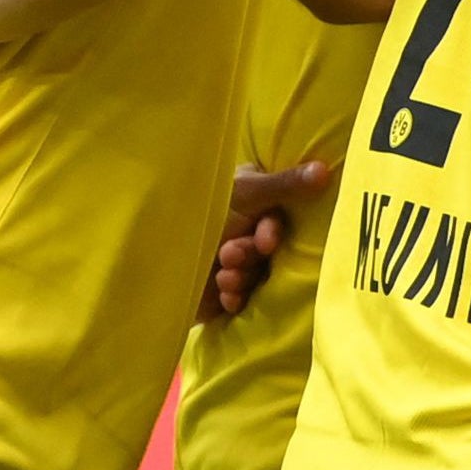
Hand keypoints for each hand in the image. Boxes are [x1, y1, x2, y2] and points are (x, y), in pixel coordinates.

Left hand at [199, 157, 332, 319]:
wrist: (144, 259)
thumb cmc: (193, 210)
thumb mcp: (239, 192)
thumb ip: (283, 184)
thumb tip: (326, 170)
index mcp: (251, 207)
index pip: (274, 222)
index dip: (271, 233)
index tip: (265, 240)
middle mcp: (246, 235)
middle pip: (267, 253)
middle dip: (251, 256)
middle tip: (230, 254)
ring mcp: (235, 264)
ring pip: (256, 276)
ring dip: (242, 277)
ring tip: (223, 276)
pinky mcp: (223, 292)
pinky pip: (242, 300)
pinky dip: (235, 299)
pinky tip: (224, 296)